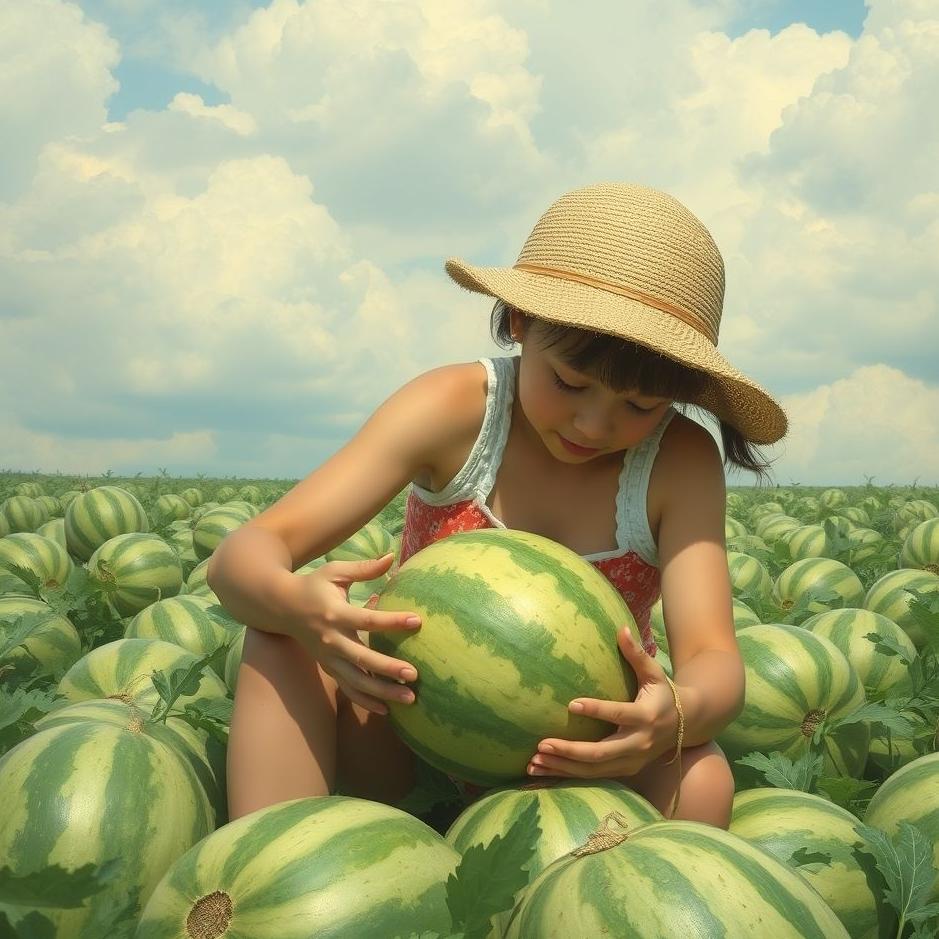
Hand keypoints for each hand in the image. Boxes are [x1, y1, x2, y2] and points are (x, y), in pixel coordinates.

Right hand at [289, 553, 421, 715]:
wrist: (280, 607)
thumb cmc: (313, 585)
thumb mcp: (335, 572)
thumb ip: (364, 568)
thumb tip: (392, 557)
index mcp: (335, 613)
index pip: (368, 620)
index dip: (392, 621)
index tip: (417, 621)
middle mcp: (331, 639)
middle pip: (363, 658)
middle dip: (388, 668)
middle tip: (414, 675)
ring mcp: (329, 658)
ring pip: (356, 681)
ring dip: (382, 692)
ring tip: (409, 698)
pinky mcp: (328, 668)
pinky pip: (347, 689)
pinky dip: (365, 701)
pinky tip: (387, 709)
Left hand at [527, 627, 678, 778]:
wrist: (685, 726)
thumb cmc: (663, 693)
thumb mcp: (654, 673)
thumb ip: (637, 654)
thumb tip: (621, 628)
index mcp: (646, 717)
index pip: (619, 714)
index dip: (597, 710)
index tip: (571, 704)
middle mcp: (638, 743)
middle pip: (601, 753)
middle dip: (570, 751)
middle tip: (542, 744)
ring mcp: (631, 762)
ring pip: (594, 770)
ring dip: (563, 767)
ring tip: (534, 762)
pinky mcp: (624, 771)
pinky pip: (593, 776)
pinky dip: (567, 775)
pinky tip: (543, 771)